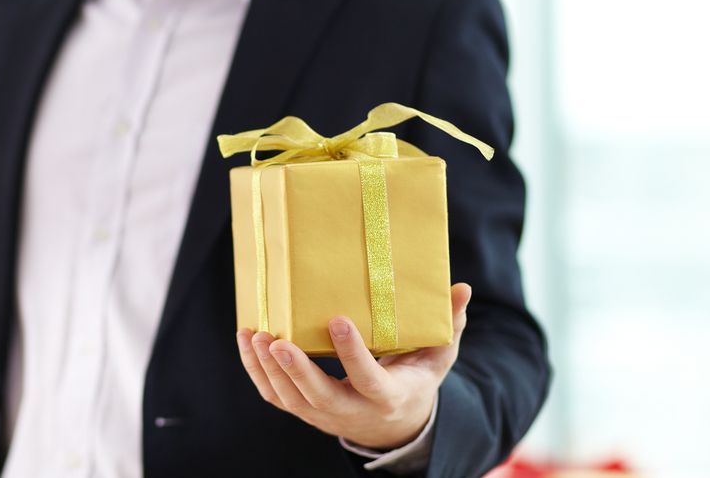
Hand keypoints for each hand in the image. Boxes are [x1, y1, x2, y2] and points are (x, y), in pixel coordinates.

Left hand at [235, 282, 470, 449]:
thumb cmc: (414, 379)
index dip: (352, 354)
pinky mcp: (304, 410)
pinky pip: (275, 396)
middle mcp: (352, 412)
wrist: (394, 423)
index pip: (367, 379)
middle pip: (319, 396)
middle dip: (296, 370)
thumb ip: (449, 324)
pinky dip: (256, 371)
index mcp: (387, 396)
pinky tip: (248, 340)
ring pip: (290, 398)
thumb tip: (462, 287)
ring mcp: (323, 415)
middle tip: (277, 340)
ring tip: (256, 334)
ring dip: (268, 368)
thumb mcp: (437, 356)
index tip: (337, 321)